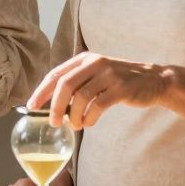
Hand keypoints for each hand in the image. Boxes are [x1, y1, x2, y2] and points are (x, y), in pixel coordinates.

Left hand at [30, 51, 168, 129]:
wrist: (153, 80)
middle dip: (54, 106)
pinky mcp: (121, 88)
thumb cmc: (119, 82)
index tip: (31, 106)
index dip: (41, 91)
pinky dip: (89, 118)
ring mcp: (109, 74)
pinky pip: (98, 106)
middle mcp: (95, 63)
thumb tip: (52, 107)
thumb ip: (77, 85)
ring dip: (74, 116)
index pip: (55, 74)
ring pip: (80, 97)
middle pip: (65, 85)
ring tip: (75, 125)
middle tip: (53, 122)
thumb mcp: (96, 75)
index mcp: (84, 59)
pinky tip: (89, 123)